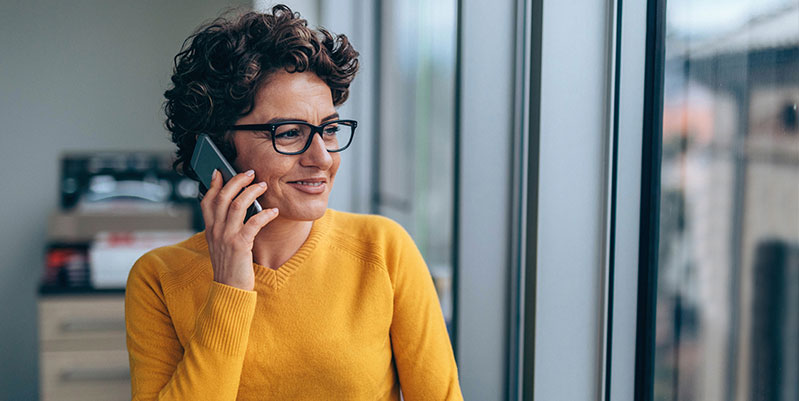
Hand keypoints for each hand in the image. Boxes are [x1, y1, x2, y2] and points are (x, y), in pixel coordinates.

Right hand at [200, 169, 278, 290]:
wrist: (229, 289)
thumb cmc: (230, 265)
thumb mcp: (221, 243)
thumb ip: (224, 226)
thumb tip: (236, 206)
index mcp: (210, 229)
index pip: (207, 200)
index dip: (213, 183)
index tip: (220, 170)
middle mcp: (215, 230)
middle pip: (223, 197)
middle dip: (237, 181)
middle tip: (251, 173)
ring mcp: (226, 237)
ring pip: (237, 205)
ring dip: (252, 192)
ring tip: (263, 185)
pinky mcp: (240, 246)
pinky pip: (253, 223)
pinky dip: (265, 214)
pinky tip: (274, 211)